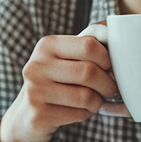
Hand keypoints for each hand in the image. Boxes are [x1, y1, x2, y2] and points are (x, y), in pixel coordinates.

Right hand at [0, 34, 119, 141]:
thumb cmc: (56, 81)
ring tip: (95, 101)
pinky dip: (86, 114)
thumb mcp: (66, 58)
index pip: (89, 44)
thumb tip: (114, 26)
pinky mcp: (38, 115)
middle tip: (110, 89)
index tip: (109, 68)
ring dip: (98, 101)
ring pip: (86, 96)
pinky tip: (78, 110)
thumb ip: (88, 43)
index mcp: (46, 46)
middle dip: (108, 84)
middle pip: (89, 71)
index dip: (108, 58)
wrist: (26, 114)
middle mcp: (37, 65)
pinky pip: (78, 114)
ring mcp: (35, 91)